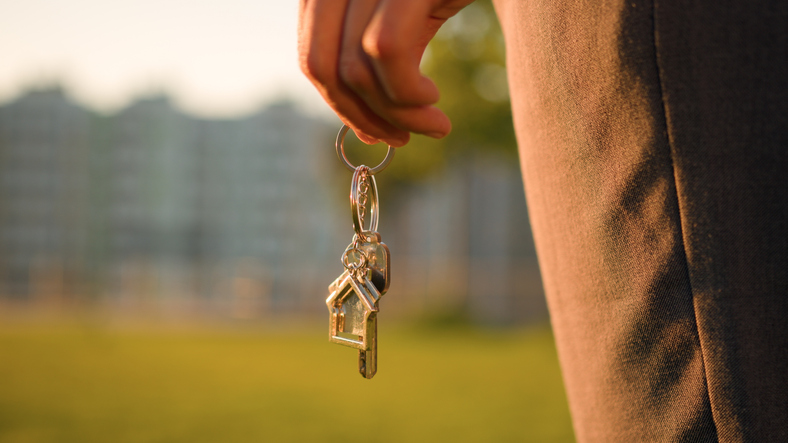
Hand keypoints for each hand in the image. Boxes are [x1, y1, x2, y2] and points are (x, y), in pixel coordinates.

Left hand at [298, 0, 475, 146]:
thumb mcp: (412, 19)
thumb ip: (382, 60)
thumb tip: (366, 128)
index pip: (312, 55)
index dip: (340, 105)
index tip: (377, 134)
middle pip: (320, 64)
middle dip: (358, 116)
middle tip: (400, 140)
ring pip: (354, 67)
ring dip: (394, 115)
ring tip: (434, 126)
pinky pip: (386, 50)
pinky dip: (406, 93)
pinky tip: (433, 100)